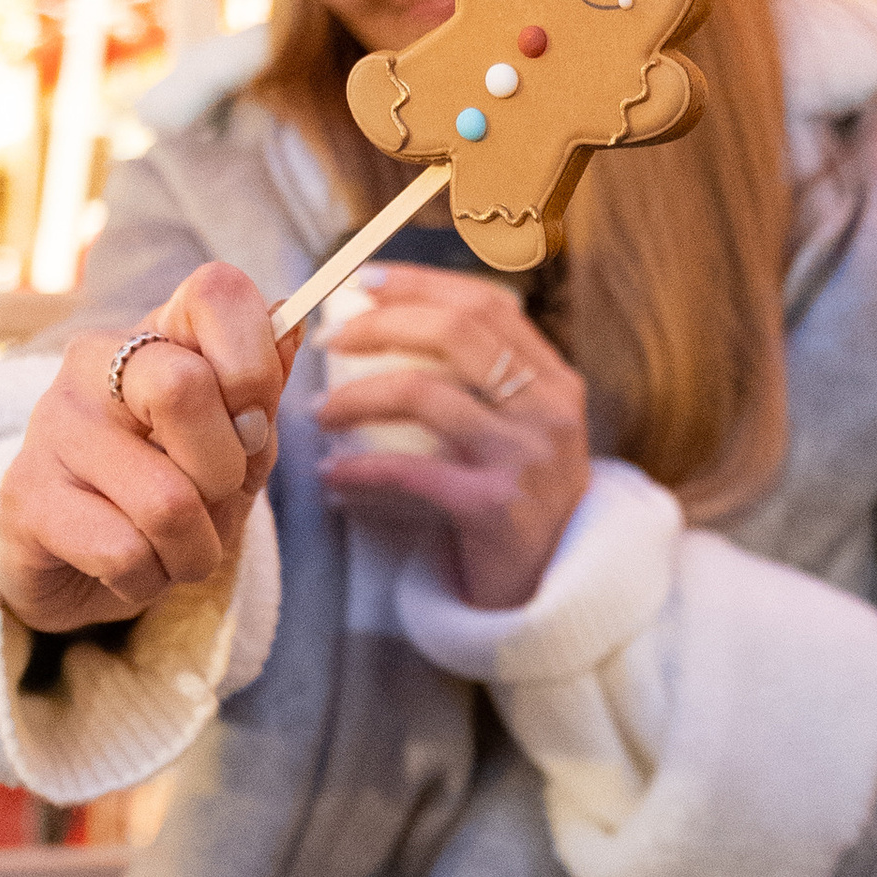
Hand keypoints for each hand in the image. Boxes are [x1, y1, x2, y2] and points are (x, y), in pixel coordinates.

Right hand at [0, 261, 299, 633]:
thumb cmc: (162, 494)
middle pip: (186, 389)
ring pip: (166, 501)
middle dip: (225, 472)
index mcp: (155, 336)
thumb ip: (259, 397)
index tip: (252, 423)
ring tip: (174, 548)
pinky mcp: (26, 497)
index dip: (254, 360)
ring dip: (195, 549)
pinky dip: (150, 579)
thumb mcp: (229, 450)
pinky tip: (130, 567)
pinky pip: (125, 552)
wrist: (68, 563)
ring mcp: (52, 426)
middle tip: (211, 498)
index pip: (215, 292)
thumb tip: (292, 324)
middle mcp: (93, 364)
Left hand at [317, 263, 589, 610]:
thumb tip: (389, 323)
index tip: (364, 281)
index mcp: (555, 380)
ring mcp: (527, 459)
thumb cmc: (516, 507)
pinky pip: (410, 471)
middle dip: (382, 325)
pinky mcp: (496, 508)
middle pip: (457, 332)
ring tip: (321, 413)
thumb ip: (481, 383)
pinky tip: (332, 477)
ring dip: (356, 397)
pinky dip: (360, 470)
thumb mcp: (521, 434)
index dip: (422, 283)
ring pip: (425, 395)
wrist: (550, 594)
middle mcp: (549, 410)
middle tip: (330, 340)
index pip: (488, 304)